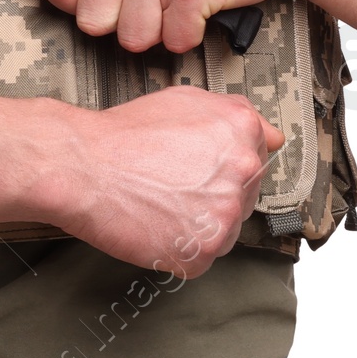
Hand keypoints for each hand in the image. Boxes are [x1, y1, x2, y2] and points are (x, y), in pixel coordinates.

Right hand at [44, 86, 285, 277]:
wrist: (84, 167)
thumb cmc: (125, 134)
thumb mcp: (185, 100)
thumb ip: (235, 113)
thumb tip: (272, 136)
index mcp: (241, 131)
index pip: (258, 155)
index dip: (225, 162)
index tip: (202, 167)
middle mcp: (242, 171)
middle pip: (244, 194)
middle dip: (214, 193)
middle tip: (173, 185)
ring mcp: (224, 216)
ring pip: (225, 228)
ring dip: (200, 223)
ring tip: (162, 204)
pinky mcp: (201, 254)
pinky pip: (201, 257)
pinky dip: (180, 249)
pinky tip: (156, 226)